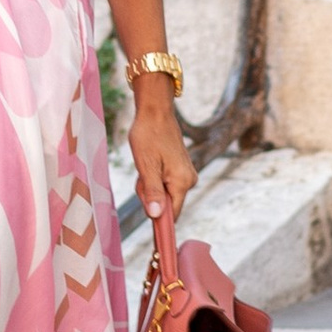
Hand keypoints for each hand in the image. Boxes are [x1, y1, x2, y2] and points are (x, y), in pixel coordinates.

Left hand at [127, 79, 196, 219]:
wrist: (155, 111)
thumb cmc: (148, 136)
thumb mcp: (146, 166)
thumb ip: (152, 192)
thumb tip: (157, 216)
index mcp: (183, 182)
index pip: (172, 215)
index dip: (158, 220)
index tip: (146, 215)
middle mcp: (189, 180)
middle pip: (166, 204)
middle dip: (149, 195)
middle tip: (142, 173)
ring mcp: (186, 174)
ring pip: (163, 193)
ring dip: (150, 185)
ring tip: (146, 164)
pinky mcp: (180, 169)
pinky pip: (164, 183)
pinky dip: (153, 177)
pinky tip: (150, 162)